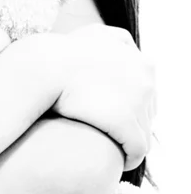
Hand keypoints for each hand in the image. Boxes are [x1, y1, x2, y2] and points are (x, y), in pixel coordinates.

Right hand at [50, 24, 155, 170]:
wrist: (45, 66)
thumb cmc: (64, 51)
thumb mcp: (96, 34)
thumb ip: (116, 40)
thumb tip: (125, 47)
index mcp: (141, 60)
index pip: (147, 87)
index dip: (130, 99)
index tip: (112, 107)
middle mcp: (144, 78)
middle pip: (148, 109)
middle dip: (133, 118)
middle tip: (110, 125)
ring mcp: (138, 102)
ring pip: (144, 131)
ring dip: (131, 139)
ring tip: (114, 145)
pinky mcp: (125, 124)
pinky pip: (137, 150)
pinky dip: (130, 157)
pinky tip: (119, 160)